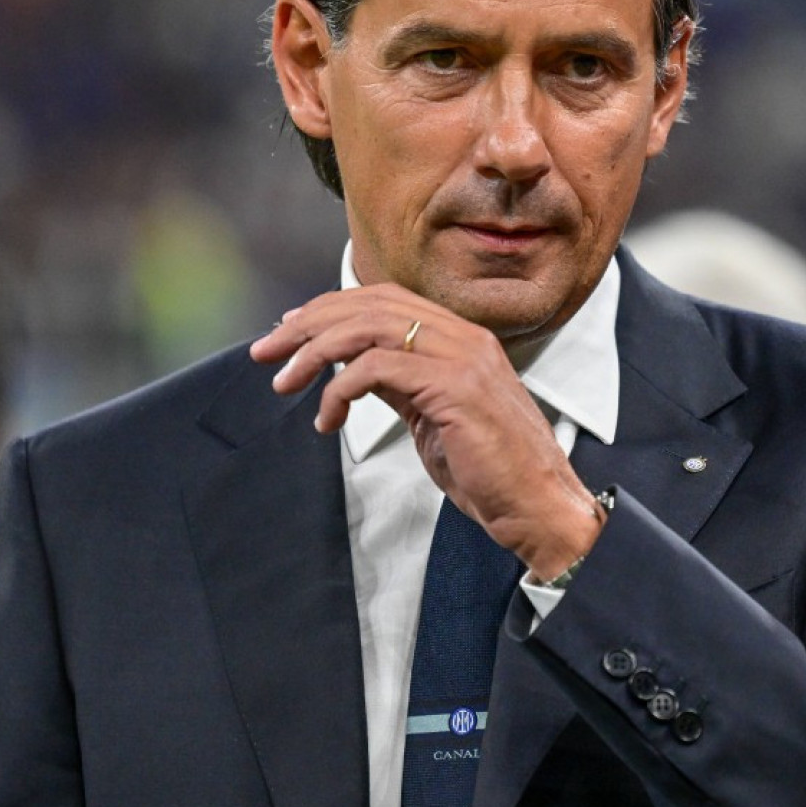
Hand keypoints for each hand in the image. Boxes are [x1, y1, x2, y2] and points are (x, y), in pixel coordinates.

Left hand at [249, 283, 602, 578]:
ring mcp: (463, 357)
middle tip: (266, 352)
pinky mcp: (455, 387)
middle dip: (307, 324)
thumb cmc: (490, 471)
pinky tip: (328, 419)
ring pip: (369, 327)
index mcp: (460, 337)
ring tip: (285, 382)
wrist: (539, 506)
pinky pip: (378, 367)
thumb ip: (400, 384)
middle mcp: (463, 336)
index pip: (383, 300)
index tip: (288, 331)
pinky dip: (340, 389)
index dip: (328, 309)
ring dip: (315, 351)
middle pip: (369, 304)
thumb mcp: (433, 415)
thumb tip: (351, 367)